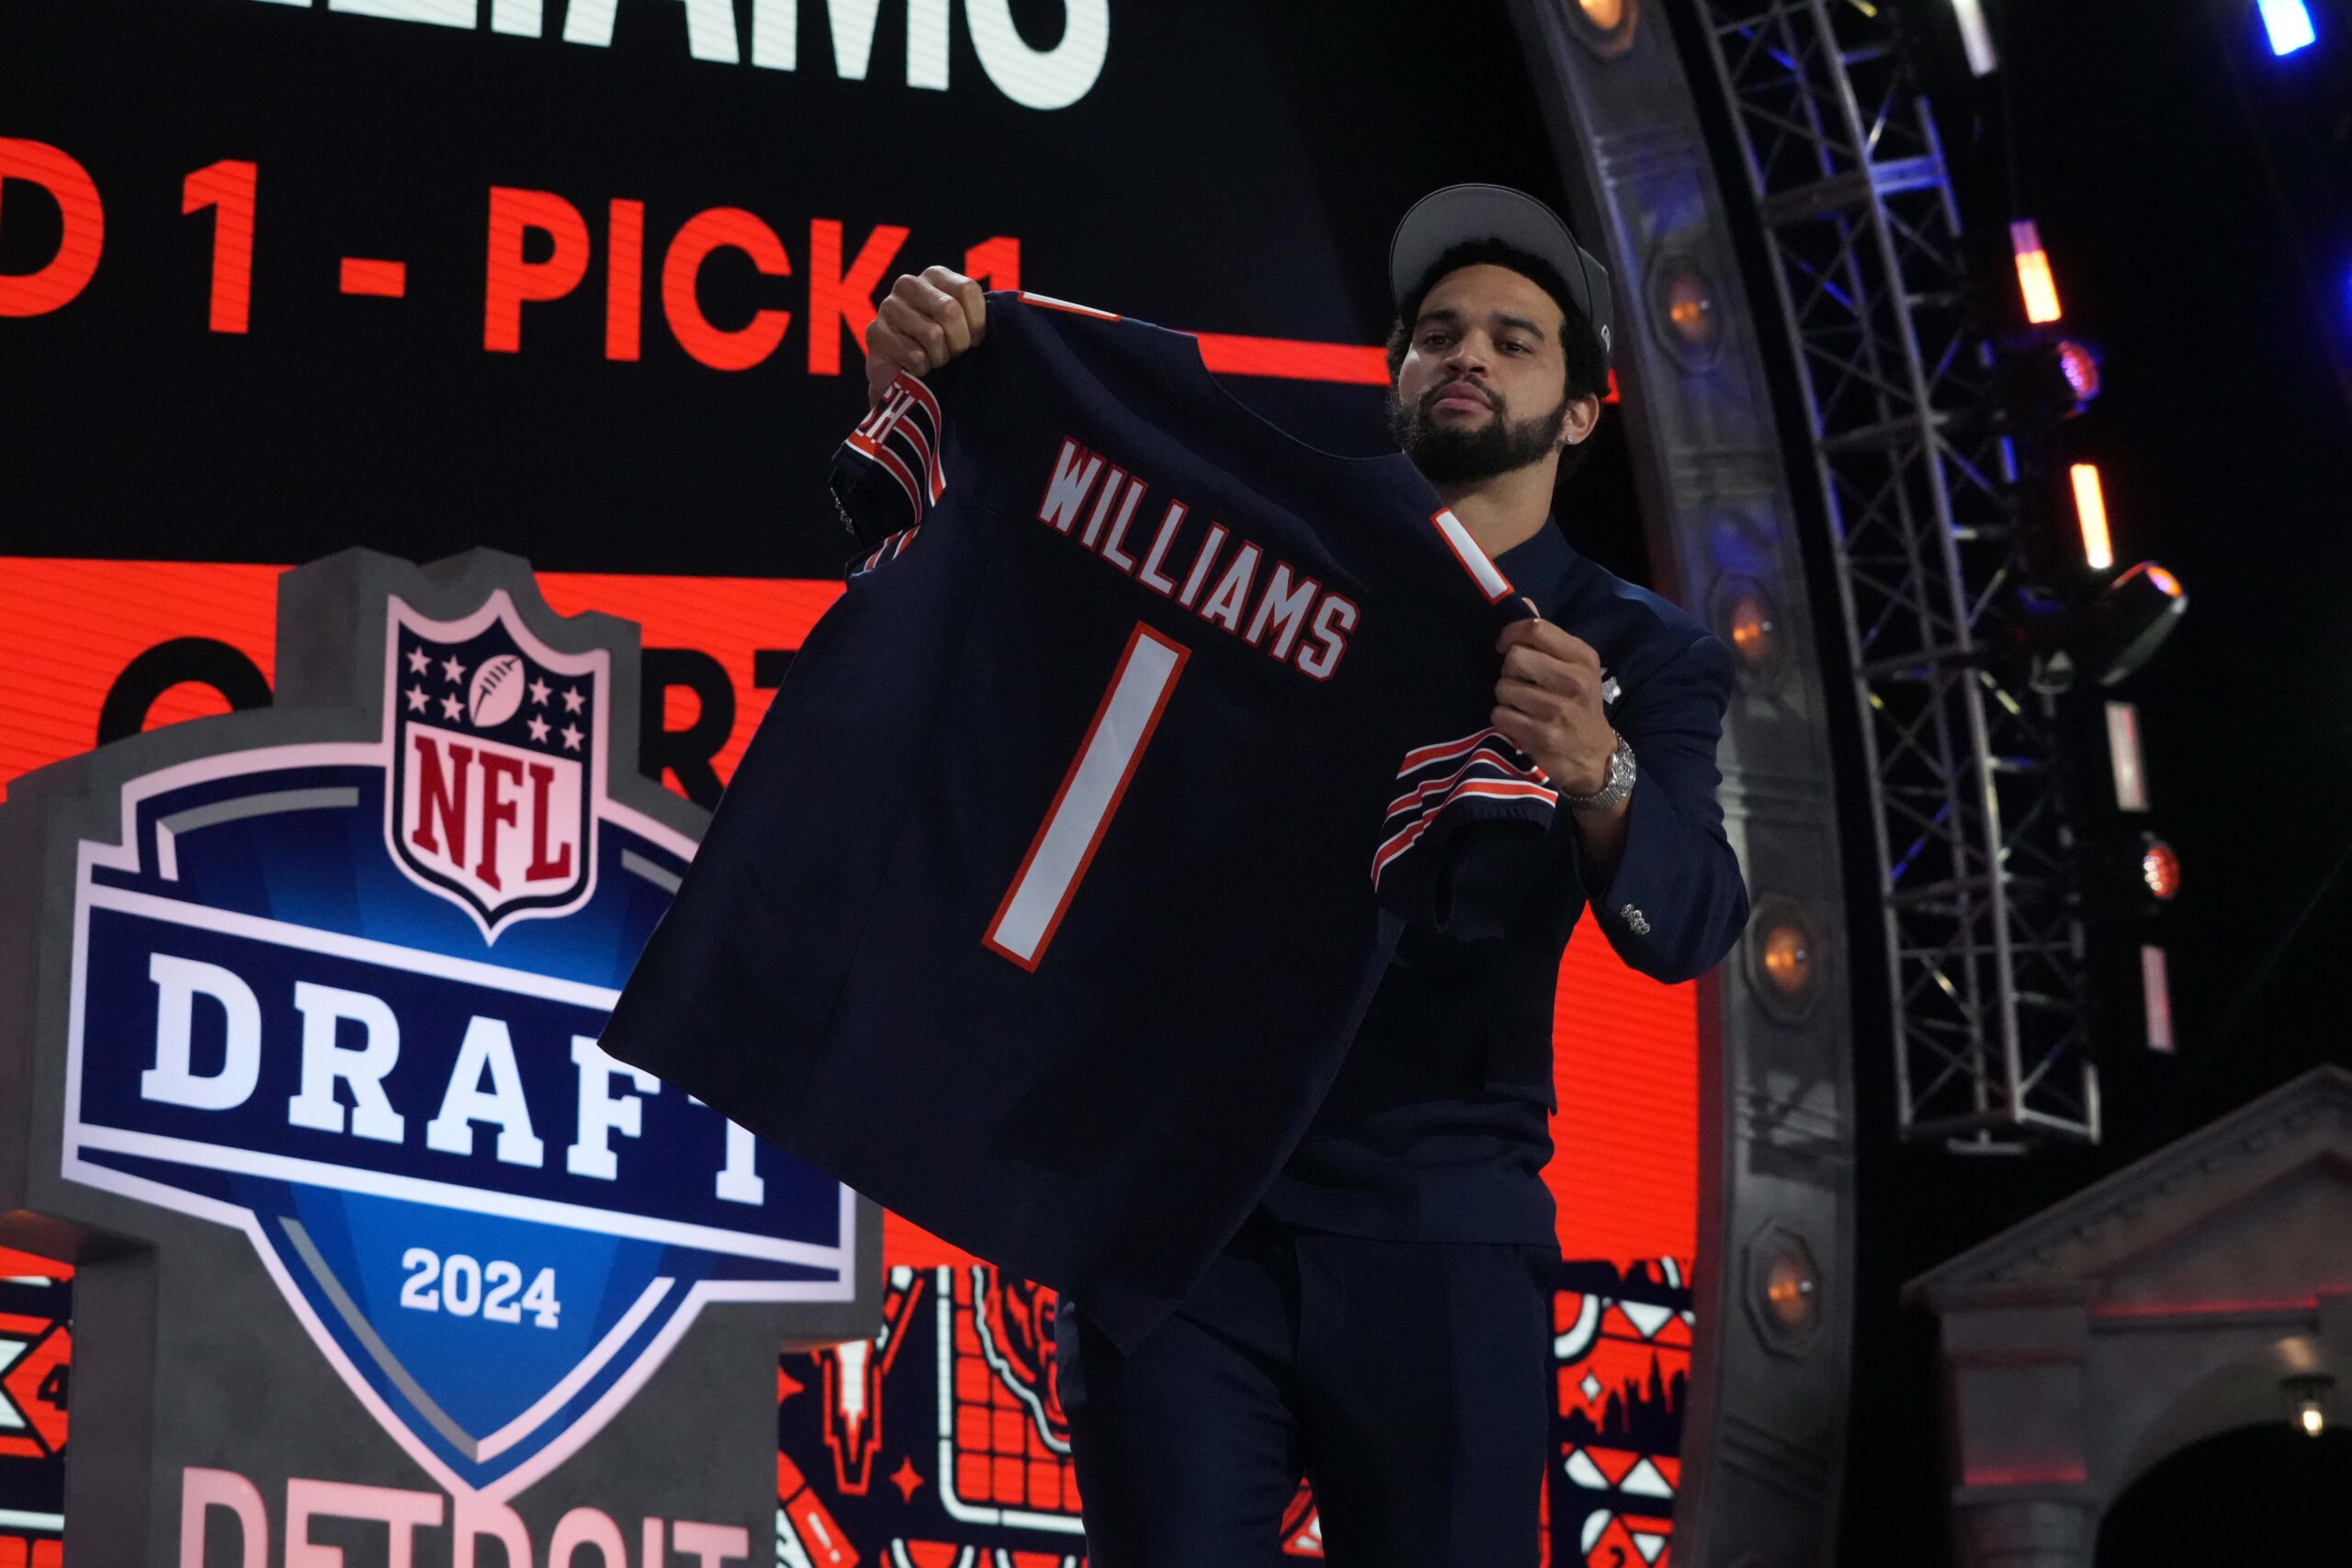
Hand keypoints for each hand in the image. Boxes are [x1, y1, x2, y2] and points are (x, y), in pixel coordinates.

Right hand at [864, 265, 987, 407]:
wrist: (906, 376)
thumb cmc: (944, 347)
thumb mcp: (966, 325)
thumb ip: (981, 314)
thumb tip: (1009, 312)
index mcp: (935, 275)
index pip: (967, 289)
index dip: (977, 322)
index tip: (974, 339)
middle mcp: (908, 284)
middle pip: (949, 310)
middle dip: (959, 342)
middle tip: (954, 354)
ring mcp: (888, 307)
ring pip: (932, 335)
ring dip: (940, 357)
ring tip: (935, 359)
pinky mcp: (876, 333)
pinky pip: (915, 356)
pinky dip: (923, 369)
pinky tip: (917, 367)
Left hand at [1492, 619, 1616, 795]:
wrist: (1594, 756)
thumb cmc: (1578, 705)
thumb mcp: (1574, 668)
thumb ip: (1548, 638)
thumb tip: (1524, 602)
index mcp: (1582, 657)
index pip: (1536, 628)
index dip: (1510, 634)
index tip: (1505, 646)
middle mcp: (1573, 681)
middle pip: (1514, 657)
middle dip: (1508, 670)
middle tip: (1519, 682)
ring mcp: (1558, 710)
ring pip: (1503, 687)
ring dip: (1505, 697)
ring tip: (1522, 705)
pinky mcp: (1542, 735)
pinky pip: (1500, 714)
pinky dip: (1503, 718)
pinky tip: (1519, 723)